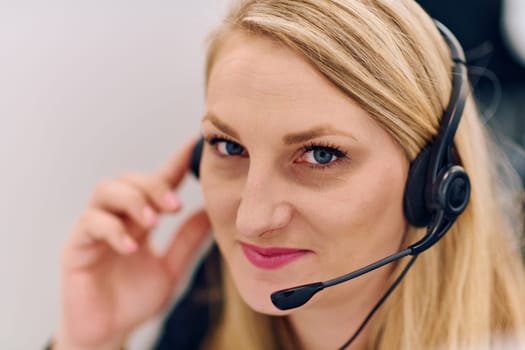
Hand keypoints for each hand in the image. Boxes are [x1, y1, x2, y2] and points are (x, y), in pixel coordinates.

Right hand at [54, 138, 210, 349]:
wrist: (110, 333)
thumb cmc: (135, 301)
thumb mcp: (172, 268)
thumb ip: (188, 241)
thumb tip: (210, 212)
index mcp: (140, 220)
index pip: (157, 183)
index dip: (175, 163)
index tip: (194, 147)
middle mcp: (117, 218)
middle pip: (129, 179)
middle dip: (154, 186)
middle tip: (174, 206)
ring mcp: (94, 230)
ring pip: (106, 190)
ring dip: (133, 200)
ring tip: (153, 221)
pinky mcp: (76, 247)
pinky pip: (90, 224)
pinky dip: (112, 229)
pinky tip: (131, 245)